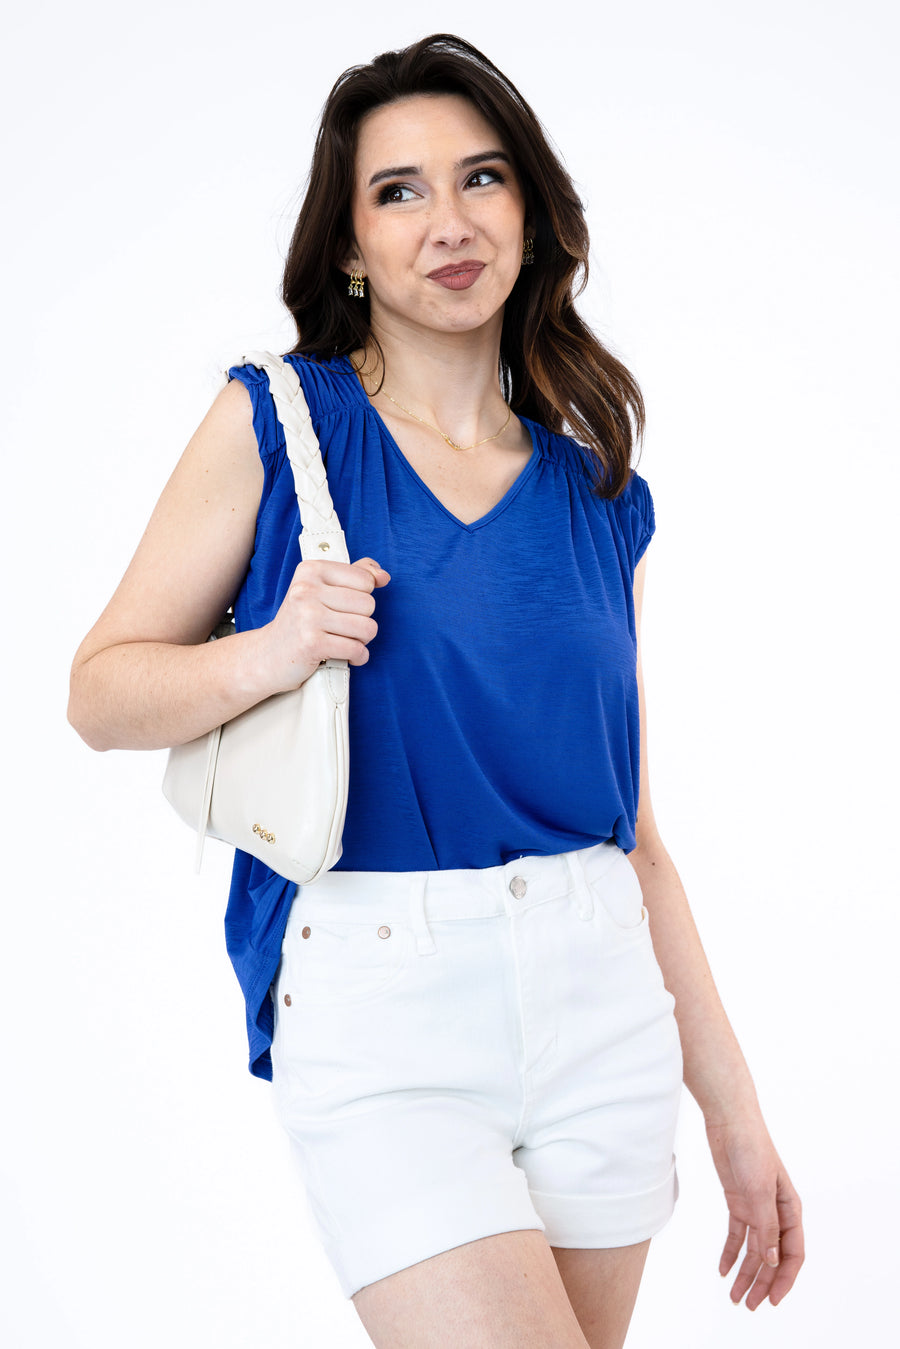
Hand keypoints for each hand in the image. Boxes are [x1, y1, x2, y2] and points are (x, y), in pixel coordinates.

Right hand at [263, 555, 390, 693]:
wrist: (267, 655)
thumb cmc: (299, 622)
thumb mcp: (321, 590)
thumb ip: (354, 576)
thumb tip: (384, 576)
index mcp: (310, 570)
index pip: (365, 579)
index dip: (362, 597)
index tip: (343, 608)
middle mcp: (306, 589)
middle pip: (369, 604)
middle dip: (362, 621)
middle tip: (342, 628)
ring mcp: (308, 616)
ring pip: (367, 627)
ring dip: (361, 640)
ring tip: (343, 640)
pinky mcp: (312, 643)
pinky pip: (356, 649)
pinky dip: (357, 656)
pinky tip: (345, 655)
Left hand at [705, 1117, 803, 1308]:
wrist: (730, 1122)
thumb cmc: (752, 1149)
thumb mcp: (760, 1190)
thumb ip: (766, 1226)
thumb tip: (772, 1261)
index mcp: (790, 1209)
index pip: (792, 1254)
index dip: (784, 1279)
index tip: (773, 1300)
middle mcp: (775, 1212)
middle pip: (772, 1257)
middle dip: (762, 1282)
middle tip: (748, 1305)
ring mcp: (756, 1208)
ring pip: (754, 1250)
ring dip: (745, 1273)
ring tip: (735, 1296)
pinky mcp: (738, 1201)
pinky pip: (737, 1234)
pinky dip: (731, 1253)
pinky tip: (723, 1269)